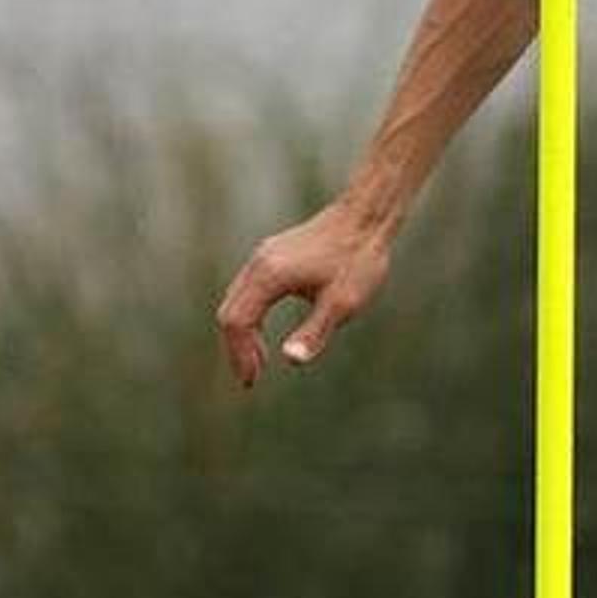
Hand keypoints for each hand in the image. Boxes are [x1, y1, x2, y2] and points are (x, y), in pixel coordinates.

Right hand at [214, 201, 393, 387]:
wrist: (366, 216)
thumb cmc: (358, 259)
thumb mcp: (342, 303)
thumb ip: (315, 332)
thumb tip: (290, 360)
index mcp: (270, 276)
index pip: (238, 322)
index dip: (241, 355)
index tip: (251, 382)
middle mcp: (258, 264)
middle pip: (230, 312)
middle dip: (237, 348)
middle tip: (251, 378)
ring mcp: (263, 256)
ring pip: (236, 300)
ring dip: (243, 333)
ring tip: (259, 362)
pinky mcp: (272, 254)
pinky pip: (247, 290)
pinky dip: (249, 315)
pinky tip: (264, 332)